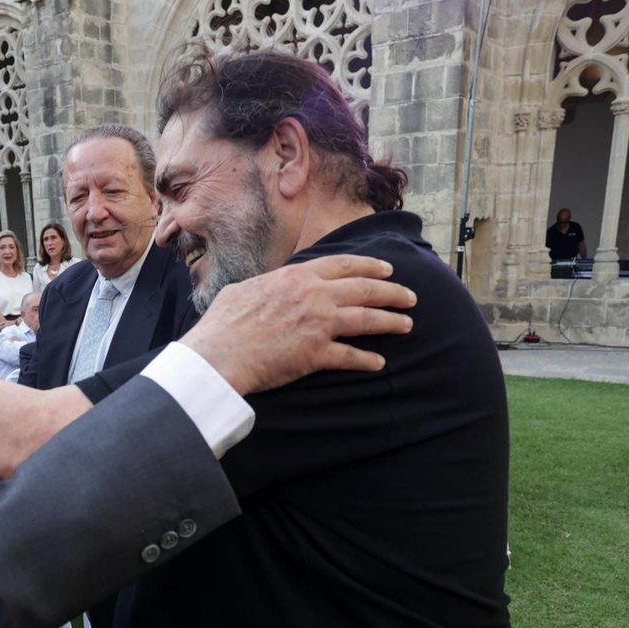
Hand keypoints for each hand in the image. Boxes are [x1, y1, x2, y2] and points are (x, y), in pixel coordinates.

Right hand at [180, 254, 414, 394]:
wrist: (218, 355)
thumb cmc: (222, 324)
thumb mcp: (243, 290)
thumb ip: (265, 285)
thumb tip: (264, 286)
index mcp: (296, 276)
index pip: (344, 265)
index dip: (370, 266)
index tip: (387, 269)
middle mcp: (314, 296)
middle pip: (365, 289)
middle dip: (392, 292)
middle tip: (410, 297)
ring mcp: (318, 324)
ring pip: (367, 320)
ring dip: (391, 322)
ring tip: (406, 325)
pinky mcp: (316, 354)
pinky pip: (351, 357)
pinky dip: (367, 360)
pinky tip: (379, 363)